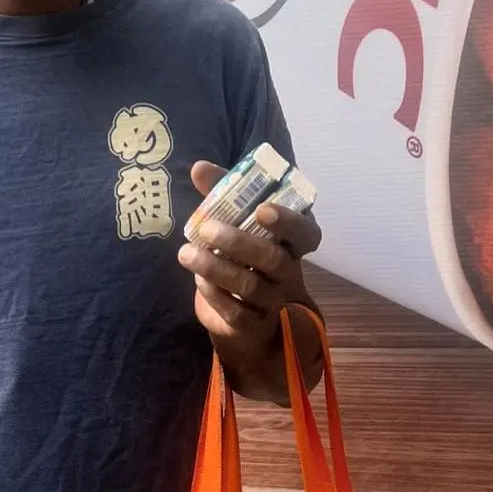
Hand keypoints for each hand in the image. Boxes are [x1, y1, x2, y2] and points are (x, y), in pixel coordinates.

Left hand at [178, 160, 321, 396]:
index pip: (306, 232)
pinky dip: (214, 294)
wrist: (249, 313)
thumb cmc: (245, 252)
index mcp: (293, 242)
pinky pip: (236, 312)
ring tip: (186, 253)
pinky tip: (198, 279)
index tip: (261, 209)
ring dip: (216, 268)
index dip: (287, 222)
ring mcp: (274, 300)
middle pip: (274, 259)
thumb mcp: (235, 219)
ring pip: (251, 286)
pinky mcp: (253, 324)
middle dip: (239, 242)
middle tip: (207, 228)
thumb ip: (221, 192)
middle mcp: (289, 272)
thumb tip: (198, 167)